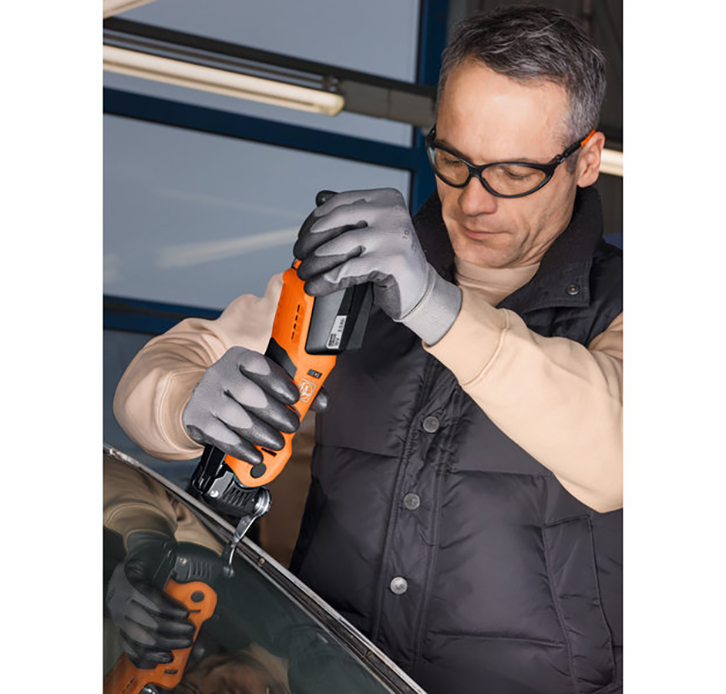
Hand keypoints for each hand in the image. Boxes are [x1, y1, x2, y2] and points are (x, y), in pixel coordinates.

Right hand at [106, 533, 194, 666]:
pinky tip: (156, 660)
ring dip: (162, 646)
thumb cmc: (140, 562)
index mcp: (131, 583)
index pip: (151, 600)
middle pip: (148, 622)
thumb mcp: (153, 555)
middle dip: (172, 631)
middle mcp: (122, 603)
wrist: (117, 570)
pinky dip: (142, 656)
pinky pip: (128, 647)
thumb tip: (198, 580)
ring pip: (140, 639)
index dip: (170, 609)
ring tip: (179, 647)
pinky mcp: (119, 628)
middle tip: (190, 632)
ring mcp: (119, 618)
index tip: (185, 615)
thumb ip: (173, 564)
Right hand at [183, 346, 302, 464]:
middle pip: (247, 393)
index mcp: (240, 357)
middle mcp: (219, 372)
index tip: (294, 397)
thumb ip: (299, 389)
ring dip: (260, 432)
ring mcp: (205, 395)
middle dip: (274, 412)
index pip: (257, 363)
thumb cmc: (247, 391)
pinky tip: (256, 454)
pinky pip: (220, 435)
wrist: (209, 401)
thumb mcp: (269, 383)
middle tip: (292, 426)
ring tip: (277, 442)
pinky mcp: (195, 418)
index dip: (277, 381)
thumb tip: (321, 402)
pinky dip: (241, 448)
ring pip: (234, 416)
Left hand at [294, 188, 460, 343]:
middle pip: (336, 221)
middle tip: (299, 254)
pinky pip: (347, 270)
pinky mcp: (390, 262)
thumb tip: (318, 201)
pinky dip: (326, 279)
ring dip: (315, 262)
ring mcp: (393, 236)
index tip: (303, 235)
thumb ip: (354, 214)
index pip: (340, 202)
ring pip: (339, 246)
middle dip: (311, 240)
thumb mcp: (376, 230)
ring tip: (305, 271)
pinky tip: (317, 285)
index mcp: (387, 198)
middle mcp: (392, 213)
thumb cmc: (394, 261)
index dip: (315, 220)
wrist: (421, 291)